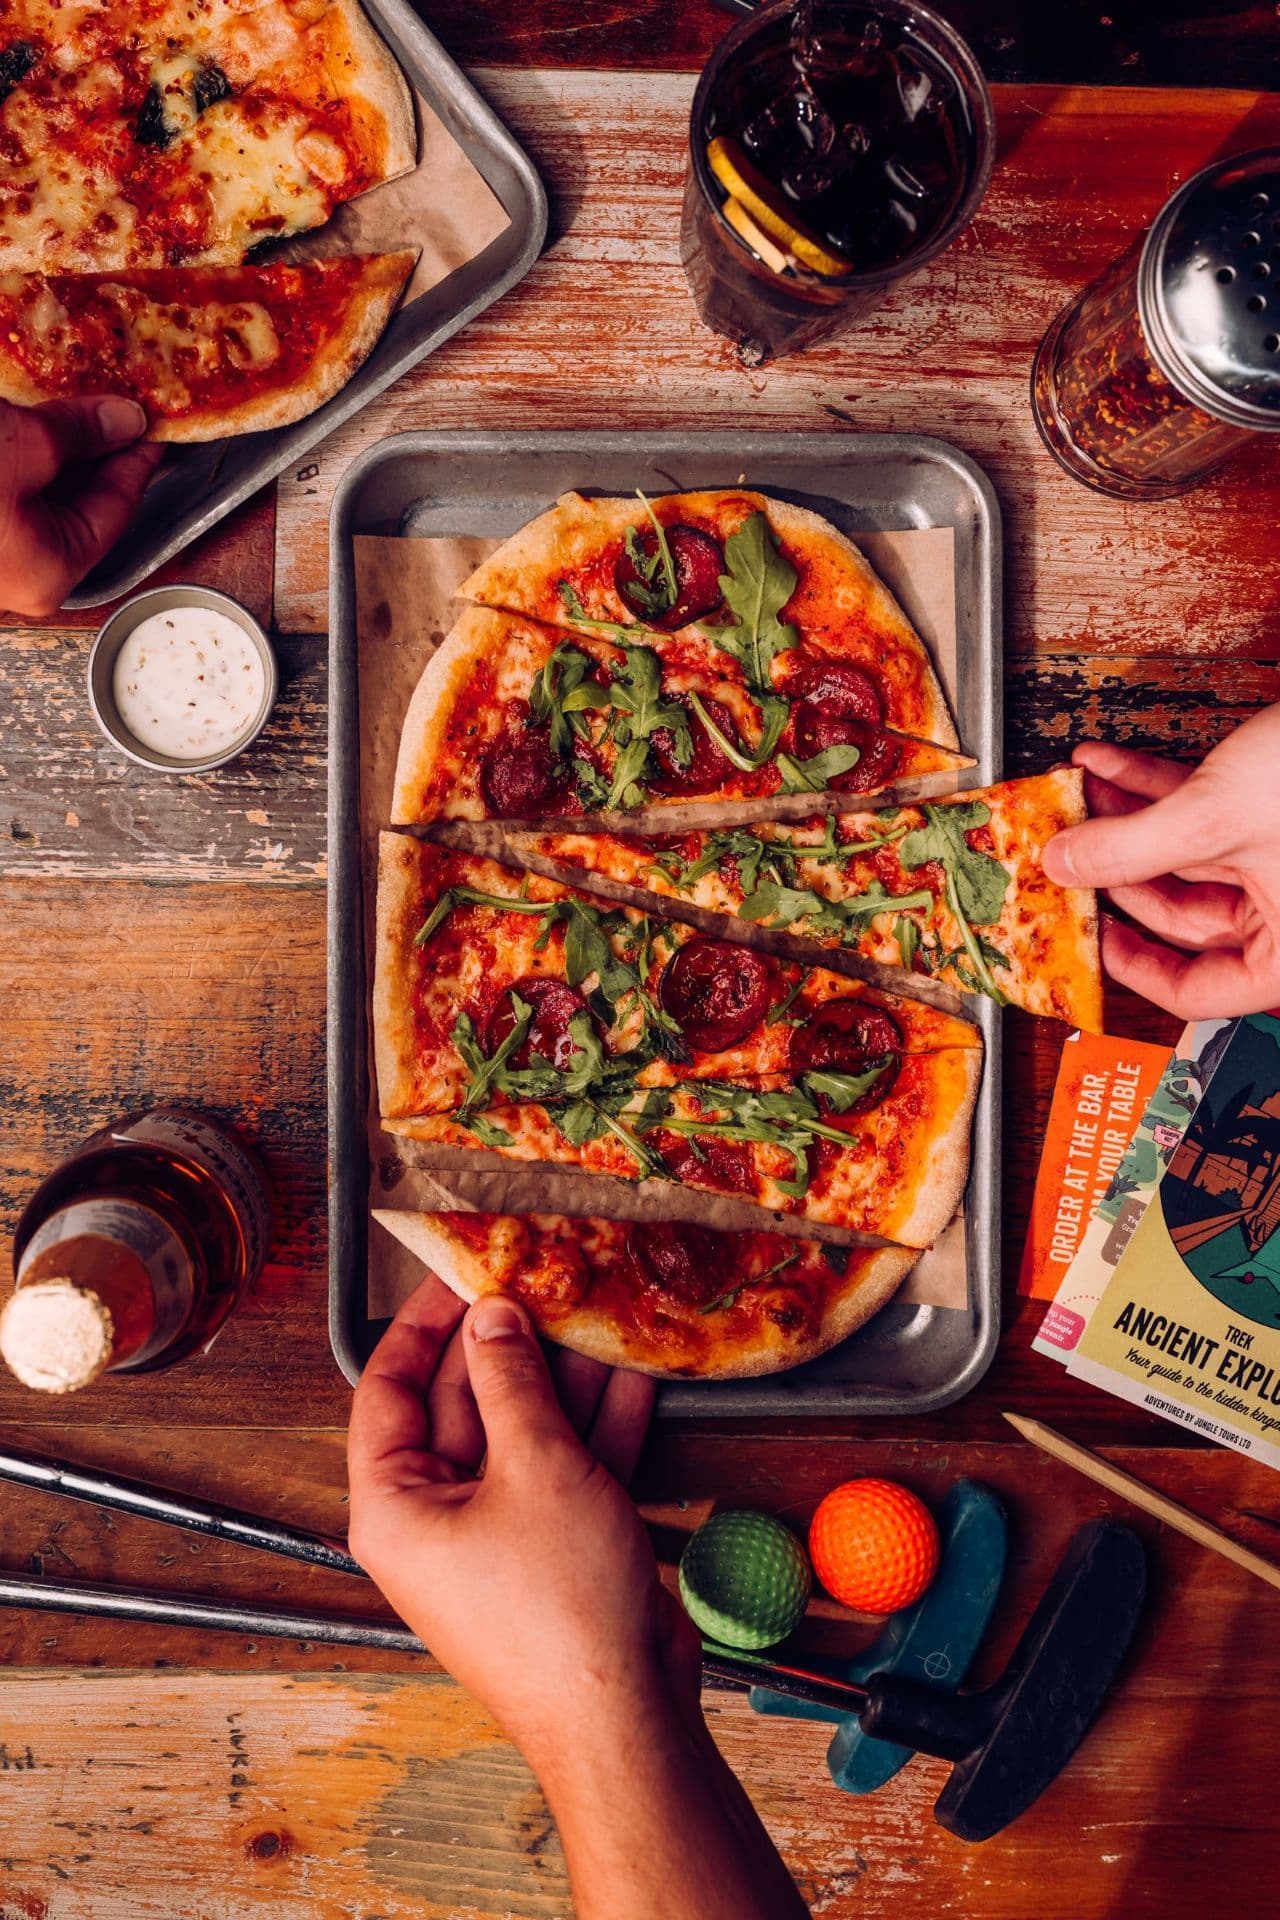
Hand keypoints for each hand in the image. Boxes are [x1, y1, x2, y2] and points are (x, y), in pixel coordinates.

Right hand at [0, 396, 162, 616]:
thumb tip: (124, 420)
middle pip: (78, 505)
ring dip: (56, 453)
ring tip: (72, 406)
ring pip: (41, 498)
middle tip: (115, 408)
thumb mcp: (24, 447)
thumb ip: (81, 434)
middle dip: (95, 452)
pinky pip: (10, 493)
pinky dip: (24, 460)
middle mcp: (22, 577)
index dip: (137, 458)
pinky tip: (29, 423)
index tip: (151, 424)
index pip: (117, 509)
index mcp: (51, 573)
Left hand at [346, 1278, 699, 1760]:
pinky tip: (634, 1372)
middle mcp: (436, 1517)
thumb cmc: (558, 1609)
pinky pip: (565, 1467)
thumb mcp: (535, 1467)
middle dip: (508, 1345)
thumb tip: (495, 1317)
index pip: (387, 1389)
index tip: (459, 1274)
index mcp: (395, 1504)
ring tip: (595, 1312)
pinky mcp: (553, 1546)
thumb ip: (513, 1381)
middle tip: (542, 1282)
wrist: (626, 1714)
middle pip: (462, 1404)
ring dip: (563, 1377)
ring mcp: (498, 1533)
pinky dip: (598, 1424)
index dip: (421, 1324)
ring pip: (523, 1432)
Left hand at [1043, 708, 1279, 1018]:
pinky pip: (1205, 816)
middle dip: (1116, 870)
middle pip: (1181, 916)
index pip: (1196, 991)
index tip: (1085, 933)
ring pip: (1186, 858)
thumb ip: (1129, 849)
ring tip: (1078, 795)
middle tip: (1065, 851)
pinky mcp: (1275, 816)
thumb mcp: (1214, 819)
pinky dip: (1156, 789)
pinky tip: (1108, 765)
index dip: (1129, 963)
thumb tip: (1063, 866)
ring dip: (1126, 821)